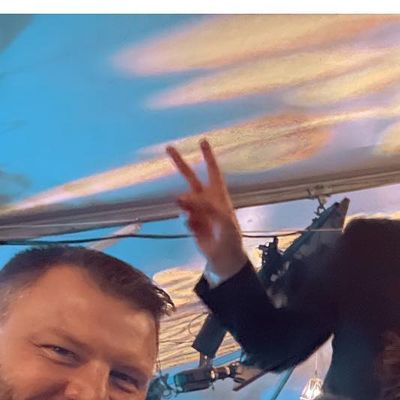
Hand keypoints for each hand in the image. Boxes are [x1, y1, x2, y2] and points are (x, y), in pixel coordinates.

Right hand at [168, 138, 249, 281]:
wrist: (225, 258)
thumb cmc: (230, 238)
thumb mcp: (223, 220)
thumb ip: (204, 206)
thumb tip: (182, 198)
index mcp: (219, 196)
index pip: (213, 172)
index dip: (208, 157)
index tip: (203, 141)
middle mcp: (207, 200)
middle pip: (191, 178)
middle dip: (180, 163)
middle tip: (168, 147)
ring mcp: (198, 211)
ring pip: (184, 200)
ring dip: (185, 204)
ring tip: (187, 210)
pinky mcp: (192, 223)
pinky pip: (185, 218)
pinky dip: (189, 224)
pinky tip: (197, 231)